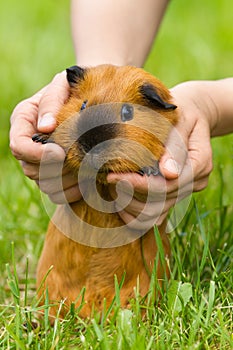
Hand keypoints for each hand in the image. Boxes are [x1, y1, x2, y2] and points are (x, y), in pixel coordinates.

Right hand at [10, 71, 81, 203]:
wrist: (88, 97)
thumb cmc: (73, 87)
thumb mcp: (61, 85)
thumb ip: (52, 102)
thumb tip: (45, 127)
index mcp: (24, 122)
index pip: (19, 146)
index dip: (36, 154)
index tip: (59, 152)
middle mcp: (29, 145)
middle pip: (30, 169)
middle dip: (54, 169)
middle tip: (79, 163)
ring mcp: (41, 161)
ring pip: (43, 184)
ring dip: (64, 182)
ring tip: (86, 173)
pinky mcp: (55, 173)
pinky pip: (56, 194)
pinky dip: (70, 193)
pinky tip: (87, 183)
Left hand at [107, 81, 213, 228]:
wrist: (192, 115)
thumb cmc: (182, 112)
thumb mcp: (181, 120)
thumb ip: (175, 145)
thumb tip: (169, 174)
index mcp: (200, 164)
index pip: (167, 185)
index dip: (138, 185)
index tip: (113, 176)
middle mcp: (195, 182)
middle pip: (160, 204)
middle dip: (130, 197)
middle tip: (107, 181)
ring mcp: (185, 191)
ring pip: (156, 215)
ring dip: (130, 207)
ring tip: (111, 190)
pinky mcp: (175, 195)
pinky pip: (155, 215)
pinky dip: (135, 213)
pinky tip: (119, 201)